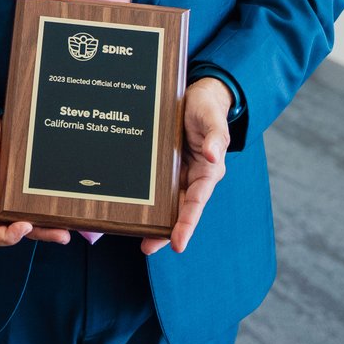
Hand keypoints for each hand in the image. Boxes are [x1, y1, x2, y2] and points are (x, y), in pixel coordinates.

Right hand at [0, 110, 69, 246]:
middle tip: (60, 234)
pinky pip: (33, 205)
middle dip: (38, 235)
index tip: (23, 226)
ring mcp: (8, 198)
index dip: (6, 237)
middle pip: (15, 231)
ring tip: (66, 231)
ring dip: (47, 229)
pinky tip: (62, 211)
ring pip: (28, 222)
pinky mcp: (20, 189)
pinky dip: (47, 212)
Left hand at [141, 76, 231, 256]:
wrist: (194, 96)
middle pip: (179, 210)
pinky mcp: (162, 166)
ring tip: (136, 237)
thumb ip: (215, 136)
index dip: (187, 223)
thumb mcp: (212, 119)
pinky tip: (128, 207)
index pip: (197, 201)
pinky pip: (152, 186)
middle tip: (147, 247)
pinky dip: (143, 198)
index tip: (178, 243)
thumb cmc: (207, 108)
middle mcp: (192, 177)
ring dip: (152, 220)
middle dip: (165, 231)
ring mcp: (176, 173)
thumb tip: (212, 156)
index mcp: (208, 171)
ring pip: (164, 202)